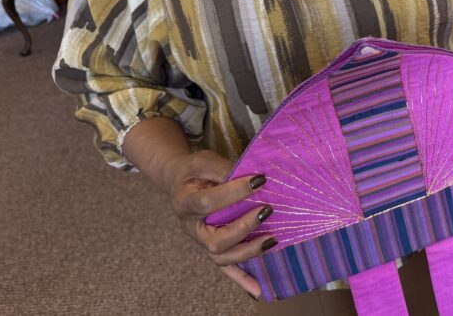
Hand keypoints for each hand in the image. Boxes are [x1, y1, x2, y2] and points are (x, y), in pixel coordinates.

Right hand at [161, 150, 274, 297]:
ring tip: (272, 239)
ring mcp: (201, 242)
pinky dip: (242, 280)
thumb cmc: (194, 171)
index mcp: (185, 203)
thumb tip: (252, 177)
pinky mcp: (211, 249)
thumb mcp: (203, 161)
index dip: (234, 192)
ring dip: (249, 251)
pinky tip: (259, 289)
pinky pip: (226, 269)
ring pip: (222, 257)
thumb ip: (222, 168)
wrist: (180, 182)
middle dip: (243, 228)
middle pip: (214, 240)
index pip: (208, 202)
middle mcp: (192, 228)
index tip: (260, 179)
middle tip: (267, 210)